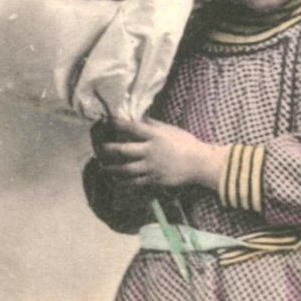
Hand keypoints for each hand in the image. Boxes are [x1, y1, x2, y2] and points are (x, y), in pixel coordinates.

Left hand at [95, 117, 226, 190]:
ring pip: (124, 169)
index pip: (131, 128)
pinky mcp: (154, 179)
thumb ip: (154, 125)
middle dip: (108, 149)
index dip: (117, 124)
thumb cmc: (187, 143)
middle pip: (122, 150)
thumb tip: (140, 118)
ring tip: (104, 167)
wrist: (200, 163)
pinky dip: (123, 182)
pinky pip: (134, 182)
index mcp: (155, 136)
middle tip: (100, 149)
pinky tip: (117, 181)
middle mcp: (150, 151)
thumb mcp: (171, 130)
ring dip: (111, 168)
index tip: (106, 121)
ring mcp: (151, 167)